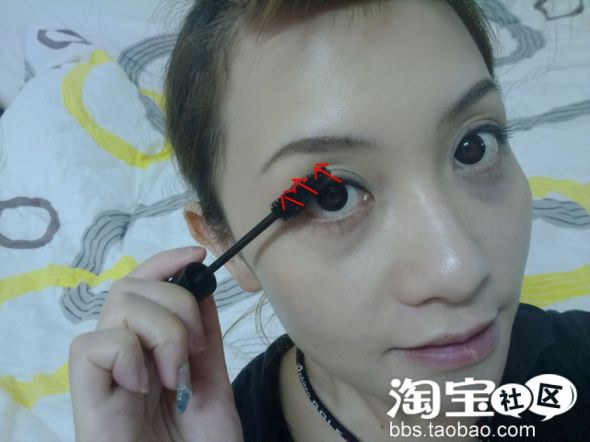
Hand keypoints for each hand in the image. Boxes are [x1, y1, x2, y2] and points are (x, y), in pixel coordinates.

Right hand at [68, 247, 242, 441]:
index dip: (165, 263)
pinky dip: (127, 354)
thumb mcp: (213, 385)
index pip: (142, 288)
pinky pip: (91, 348)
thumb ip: (204, 339)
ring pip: (114, 309)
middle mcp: (122, 359)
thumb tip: (200, 286)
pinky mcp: (86, 402)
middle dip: (174, 304)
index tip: (197, 255)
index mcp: (149, 352)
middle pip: (129, 288)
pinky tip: (143, 384)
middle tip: (193, 349)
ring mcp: (102, 379)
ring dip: (159, 330)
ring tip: (175, 373)